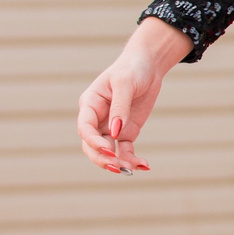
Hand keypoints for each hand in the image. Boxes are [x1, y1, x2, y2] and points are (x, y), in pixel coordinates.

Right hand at [77, 17, 192, 173]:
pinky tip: (144, 165)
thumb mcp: (125, 84)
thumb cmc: (133, 68)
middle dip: (102, 158)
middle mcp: (97, 118)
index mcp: (90, 104)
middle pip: (91, 145)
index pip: (85, 128)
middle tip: (118, 167)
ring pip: (107, 152)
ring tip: (132, 169)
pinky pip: (125, 150)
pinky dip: (132, 159)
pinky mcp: (126, 132)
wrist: (149, 65)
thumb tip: (115, 132)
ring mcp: (111, 127)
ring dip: (117, 163)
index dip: (93, 141)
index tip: (109, 149)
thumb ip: (120, 107)